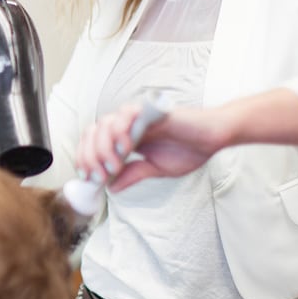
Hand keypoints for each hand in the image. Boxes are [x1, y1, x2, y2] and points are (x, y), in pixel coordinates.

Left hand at [75, 100, 220, 191]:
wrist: (213, 139)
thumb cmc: (189, 150)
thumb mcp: (155, 169)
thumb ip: (133, 174)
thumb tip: (111, 188)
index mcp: (125, 137)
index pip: (93, 143)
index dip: (85, 159)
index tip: (87, 179)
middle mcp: (127, 124)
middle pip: (92, 133)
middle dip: (89, 156)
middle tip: (97, 176)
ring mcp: (136, 116)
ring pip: (104, 124)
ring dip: (103, 147)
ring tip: (114, 165)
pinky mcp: (148, 110)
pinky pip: (125, 114)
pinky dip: (120, 130)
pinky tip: (126, 147)